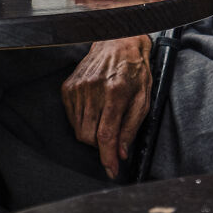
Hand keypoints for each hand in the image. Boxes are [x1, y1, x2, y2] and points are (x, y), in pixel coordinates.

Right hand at [61, 36, 151, 178]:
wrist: (117, 41)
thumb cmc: (135, 68)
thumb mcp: (144, 97)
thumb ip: (132, 127)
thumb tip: (122, 152)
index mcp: (115, 92)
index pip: (106, 134)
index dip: (108, 157)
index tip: (111, 170)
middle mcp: (93, 90)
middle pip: (89, 137)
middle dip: (101, 145)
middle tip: (113, 135)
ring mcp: (78, 88)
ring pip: (79, 130)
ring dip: (92, 133)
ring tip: (105, 117)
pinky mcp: (68, 87)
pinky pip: (72, 117)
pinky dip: (83, 121)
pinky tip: (95, 109)